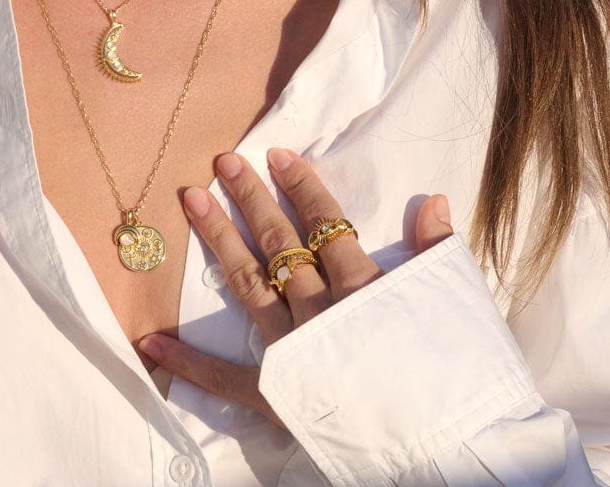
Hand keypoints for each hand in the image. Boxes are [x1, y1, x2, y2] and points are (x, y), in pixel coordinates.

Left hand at [137, 147, 453, 424]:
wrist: (450, 455)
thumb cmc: (458, 380)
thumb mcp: (455, 310)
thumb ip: (437, 254)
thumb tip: (433, 200)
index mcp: (365, 290)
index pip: (326, 224)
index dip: (302, 186)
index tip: (276, 155)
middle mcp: (322, 313)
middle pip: (280, 243)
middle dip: (250, 198)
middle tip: (222, 162)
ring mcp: (294, 352)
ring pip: (251, 285)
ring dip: (219, 240)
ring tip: (192, 200)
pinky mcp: (277, 397)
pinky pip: (227, 378)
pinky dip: (188, 364)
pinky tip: (151, 342)